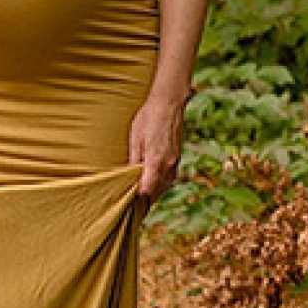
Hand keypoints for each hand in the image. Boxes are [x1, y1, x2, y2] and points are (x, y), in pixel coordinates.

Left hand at [126, 90, 187, 204]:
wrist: (168, 104)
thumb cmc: (148, 118)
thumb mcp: (135, 139)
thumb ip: (134, 160)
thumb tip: (130, 177)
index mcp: (156, 161)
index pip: (147, 189)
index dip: (138, 197)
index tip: (128, 201)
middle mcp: (168, 165)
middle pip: (157, 191)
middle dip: (146, 198)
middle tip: (133, 204)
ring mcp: (175, 161)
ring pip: (165, 185)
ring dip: (155, 192)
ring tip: (142, 196)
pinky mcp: (178, 157)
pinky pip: (171, 177)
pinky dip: (162, 183)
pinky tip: (153, 182)